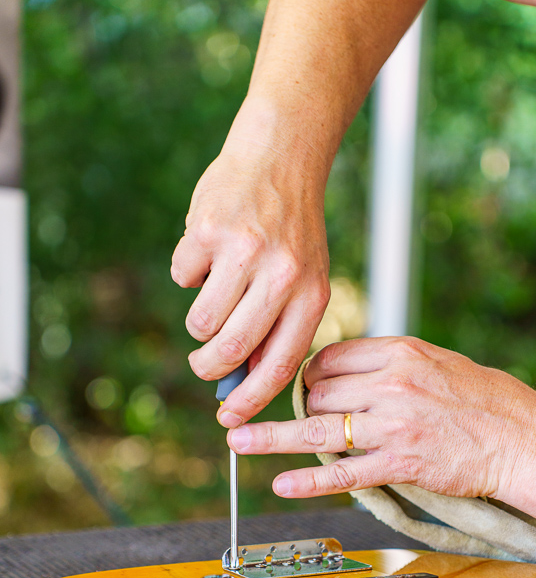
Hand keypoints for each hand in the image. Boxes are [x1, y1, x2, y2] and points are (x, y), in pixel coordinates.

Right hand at [171, 103, 331, 423]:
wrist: (281, 156)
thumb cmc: (291, 230)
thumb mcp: (305, 279)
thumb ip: (281, 328)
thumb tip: (243, 383)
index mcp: (311, 295)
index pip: (280, 364)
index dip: (252, 399)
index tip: (229, 421)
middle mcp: (281, 276)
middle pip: (232, 350)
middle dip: (209, 368)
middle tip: (202, 366)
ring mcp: (243, 252)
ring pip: (202, 320)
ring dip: (199, 321)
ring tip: (215, 296)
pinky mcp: (208, 230)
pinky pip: (183, 276)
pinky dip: (189, 271)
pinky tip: (210, 249)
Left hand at [226, 336, 535, 499]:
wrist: (519, 437)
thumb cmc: (481, 399)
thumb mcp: (434, 361)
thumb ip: (386, 364)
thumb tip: (341, 371)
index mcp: (398, 351)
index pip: (328, 358)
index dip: (306, 376)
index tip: (300, 389)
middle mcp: (391, 384)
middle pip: (317, 394)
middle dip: (301, 410)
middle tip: (295, 422)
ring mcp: (393, 425)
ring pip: (317, 430)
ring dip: (272, 438)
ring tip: (239, 441)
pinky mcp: (400, 463)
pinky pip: (343, 472)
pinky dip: (308, 481)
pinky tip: (281, 484)